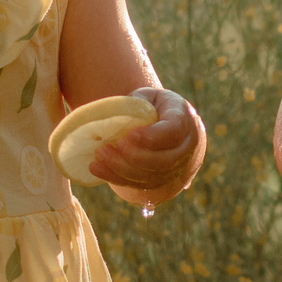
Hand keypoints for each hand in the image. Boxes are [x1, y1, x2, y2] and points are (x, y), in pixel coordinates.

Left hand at [86, 87, 203, 201]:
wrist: (165, 124)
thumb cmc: (153, 107)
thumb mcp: (147, 97)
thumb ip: (137, 104)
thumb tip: (119, 115)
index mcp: (182, 119)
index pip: (173, 131)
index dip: (152, 136)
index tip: (130, 135)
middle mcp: (185, 147)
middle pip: (164, 160)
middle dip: (135, 157)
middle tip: (113, 145)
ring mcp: (175, 167)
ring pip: (152, 176)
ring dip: (123, 169)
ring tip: (101, 155)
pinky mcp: (160, 180)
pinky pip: (140, 185)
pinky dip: (117, 178)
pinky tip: (97, 168)